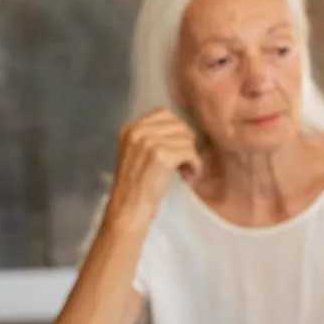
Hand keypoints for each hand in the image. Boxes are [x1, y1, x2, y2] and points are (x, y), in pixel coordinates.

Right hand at [104, 108, 202, 229]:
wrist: (128, 209)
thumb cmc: (137, 187)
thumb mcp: (137, 154)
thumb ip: (152, 138)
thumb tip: (184, 131)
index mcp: (130, 128)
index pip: (165, 114)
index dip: (178, 131)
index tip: (178, 149)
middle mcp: (136, 131)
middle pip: (179, 125)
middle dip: (186, 144)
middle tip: (183, 163)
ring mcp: (148, 142)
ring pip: (187, 139)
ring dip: (191, 157)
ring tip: (185, 172)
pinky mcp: (161, 156)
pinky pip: (191, 152)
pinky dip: (195, 166)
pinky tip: (189, 177)